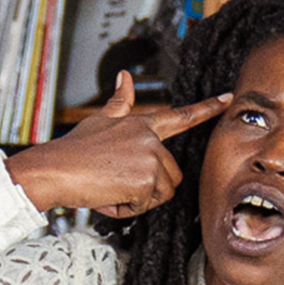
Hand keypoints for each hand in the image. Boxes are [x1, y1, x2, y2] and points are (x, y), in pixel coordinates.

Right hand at [4, 71, 231, 218]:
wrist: (54, 169)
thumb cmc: (73, 149)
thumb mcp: (99, 120)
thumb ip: (119, 102)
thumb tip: (124, 76)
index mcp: (142, 124)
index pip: (181, 116)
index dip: (207, 108)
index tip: (228, 99)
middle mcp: (150, 138)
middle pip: (171, 174)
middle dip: (148, 187)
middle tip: (115, 181)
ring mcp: (149, 157)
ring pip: (161, 193)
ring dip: (137, 199)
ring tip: (109, 186)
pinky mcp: (145, 179)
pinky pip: (146, 205)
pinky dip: (127, 208)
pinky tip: (107, 195)